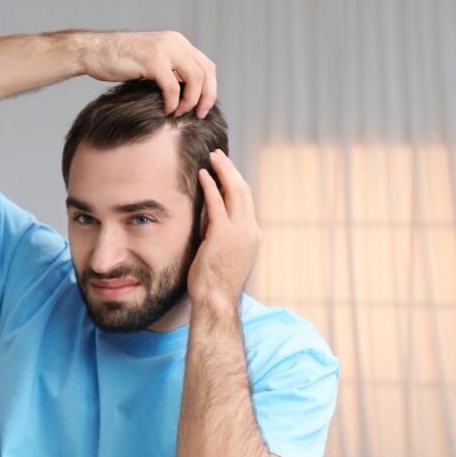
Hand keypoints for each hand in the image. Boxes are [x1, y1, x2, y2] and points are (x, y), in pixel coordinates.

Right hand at [79, 30, 217, 117]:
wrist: (93, 52)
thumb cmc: (116, 61)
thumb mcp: (149, 61)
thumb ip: (168, 70)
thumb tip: (185, 92)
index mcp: (177, 42)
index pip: (207, 65)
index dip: (210, 89)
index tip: (202, 108)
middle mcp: (174, 42)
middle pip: (206, 71)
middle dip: (206, 97)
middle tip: (198, 115)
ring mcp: (164, 49)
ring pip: (194, 78)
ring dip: (190, 100)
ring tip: (179, 113)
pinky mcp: (152, 60)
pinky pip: (173, 86)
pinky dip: (174, 102)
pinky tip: (166, 110)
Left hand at [187, 150, 260, 306]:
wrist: (215, 301)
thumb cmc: (213, 282)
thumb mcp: (222, 252)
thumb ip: (219, 231)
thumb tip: (208, 212)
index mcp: (252, 235)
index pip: (246, 201)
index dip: (235, 182)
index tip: (224, 170)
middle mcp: (250, 230)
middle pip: (244, 191)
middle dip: (231, 170)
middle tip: (218, 155)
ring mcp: (239, 232)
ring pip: (235, 191)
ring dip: (223, 171)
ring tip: (212, 157)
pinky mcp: (223, 234)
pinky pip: (217, 203)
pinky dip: (211, 185)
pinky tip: (203, 174)